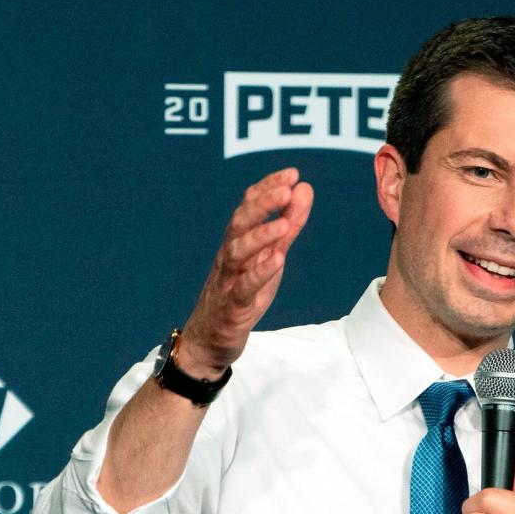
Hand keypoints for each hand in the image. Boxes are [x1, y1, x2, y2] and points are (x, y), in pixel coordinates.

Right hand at [178, 167, 313, 375]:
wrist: (211, 339)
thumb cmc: (242, 293)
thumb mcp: (270, 256)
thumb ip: (287, 225)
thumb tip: (304, 190)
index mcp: (239, 241)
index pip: (249, 207)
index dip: (268, 188)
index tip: (291, 173)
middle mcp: (230, 256)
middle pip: (240, 222)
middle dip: (263, 203)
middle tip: (287, 188)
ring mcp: (229, 281)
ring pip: (237, 252)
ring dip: (260, 235)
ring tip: (284, 224)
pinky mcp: (233, 306)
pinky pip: (244, 287)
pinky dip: (259, 273)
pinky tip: (277, 261)